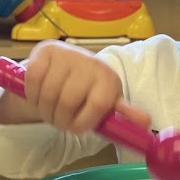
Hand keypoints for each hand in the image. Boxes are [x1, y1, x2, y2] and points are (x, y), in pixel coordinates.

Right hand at [0, 40, 149, 134]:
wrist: (65, 66)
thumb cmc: (89, 92)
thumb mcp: (107, 105)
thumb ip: (124, 115)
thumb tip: (147, 123)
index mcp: (109, 79)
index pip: (98, 106)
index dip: (83, 122)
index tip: (76, 128)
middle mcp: (91, 63)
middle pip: (68, 101)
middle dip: (59, 120)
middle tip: (57, 123)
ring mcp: (67, 55)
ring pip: (48, 93)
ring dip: (44, 110)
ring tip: (48, 112)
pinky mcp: (46, 51)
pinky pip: (33, 80)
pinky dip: (32, 94)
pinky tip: (38, 97)